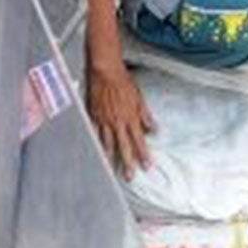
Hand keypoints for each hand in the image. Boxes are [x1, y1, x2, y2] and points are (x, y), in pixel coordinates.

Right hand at [87, 61, 154, 176]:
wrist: (105, 71)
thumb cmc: (122, 81)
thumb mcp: (139, 97)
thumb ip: (146, 115)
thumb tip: (154, 129)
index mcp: (130, 117)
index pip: (139, 140)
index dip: (143, 154)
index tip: (146, 165)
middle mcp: (117, 121)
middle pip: (123, 146)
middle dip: (127, 163)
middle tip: (129, 176)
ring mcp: (104, 120)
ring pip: (107, 143)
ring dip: (110, 157)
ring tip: (111, 169)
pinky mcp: (93, 116)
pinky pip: (95, 133)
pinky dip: (96, 143)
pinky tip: (96, 150)